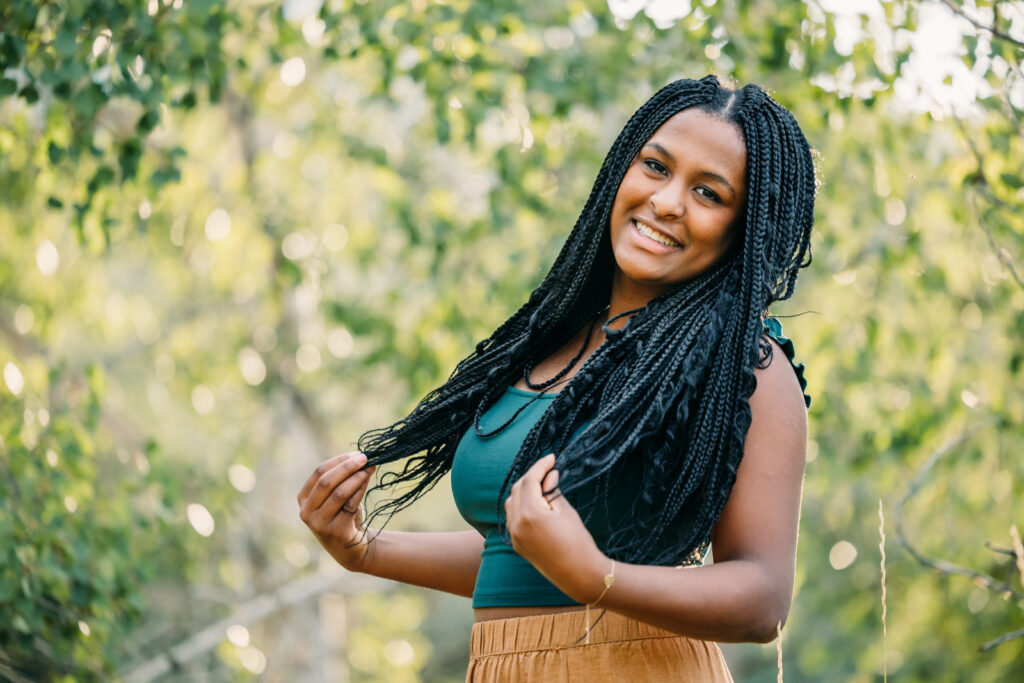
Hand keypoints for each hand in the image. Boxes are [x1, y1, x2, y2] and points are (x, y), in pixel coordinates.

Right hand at [298, 451, 376, 571]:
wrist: (351, 549)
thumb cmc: (343, 517)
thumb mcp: (336, 497)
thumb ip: (341, 480)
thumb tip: (359, 457)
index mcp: (303, 499)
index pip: (318, 473)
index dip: (338, 461)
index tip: (356, 453)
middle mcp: (306, 512)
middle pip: (326, 482)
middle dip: (347, 467)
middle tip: (365, 458)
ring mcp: (319, 524)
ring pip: (339, 493)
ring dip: (356, 477)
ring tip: (370, 468)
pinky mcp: (336, 532)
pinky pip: (350, 505)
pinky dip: (360, 490)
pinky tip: (368, 481)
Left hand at [504, 454, 606, 602]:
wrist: (579, 574)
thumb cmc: (577, 542)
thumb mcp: (566, 511)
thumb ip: (553, 491)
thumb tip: (549, 474)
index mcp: (530, 514)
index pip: (529, 480)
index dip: (540, 466)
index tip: (551, 458)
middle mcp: (516, 524)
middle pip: (517, 489)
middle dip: (531, 477)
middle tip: (549, 470)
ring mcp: (514, 535)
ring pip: (512, 502)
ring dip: (524, 490)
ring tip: (543, 485)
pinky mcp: (517, 544)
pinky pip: (512, 517)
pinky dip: (521, 506)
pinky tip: (535, 502)